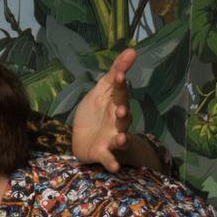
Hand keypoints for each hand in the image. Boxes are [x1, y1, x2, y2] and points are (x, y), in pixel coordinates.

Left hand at [70, 47, 139, 171]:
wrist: (83, 137)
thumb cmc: (95, 111)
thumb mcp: (102, 89)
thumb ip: (116, 71)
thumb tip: (132, 49)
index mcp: (116, 103)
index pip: (119, 92)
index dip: (119, 84)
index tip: (119, 75)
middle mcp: (117, 121)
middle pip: (123, 117)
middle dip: (123, 113)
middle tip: (121, 109)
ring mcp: (111, 138)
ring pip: (119, 138)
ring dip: (121, 139)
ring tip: (120, 138)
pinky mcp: (103, 153)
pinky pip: (110, 158)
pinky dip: (112, 162)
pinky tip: (115, 167)